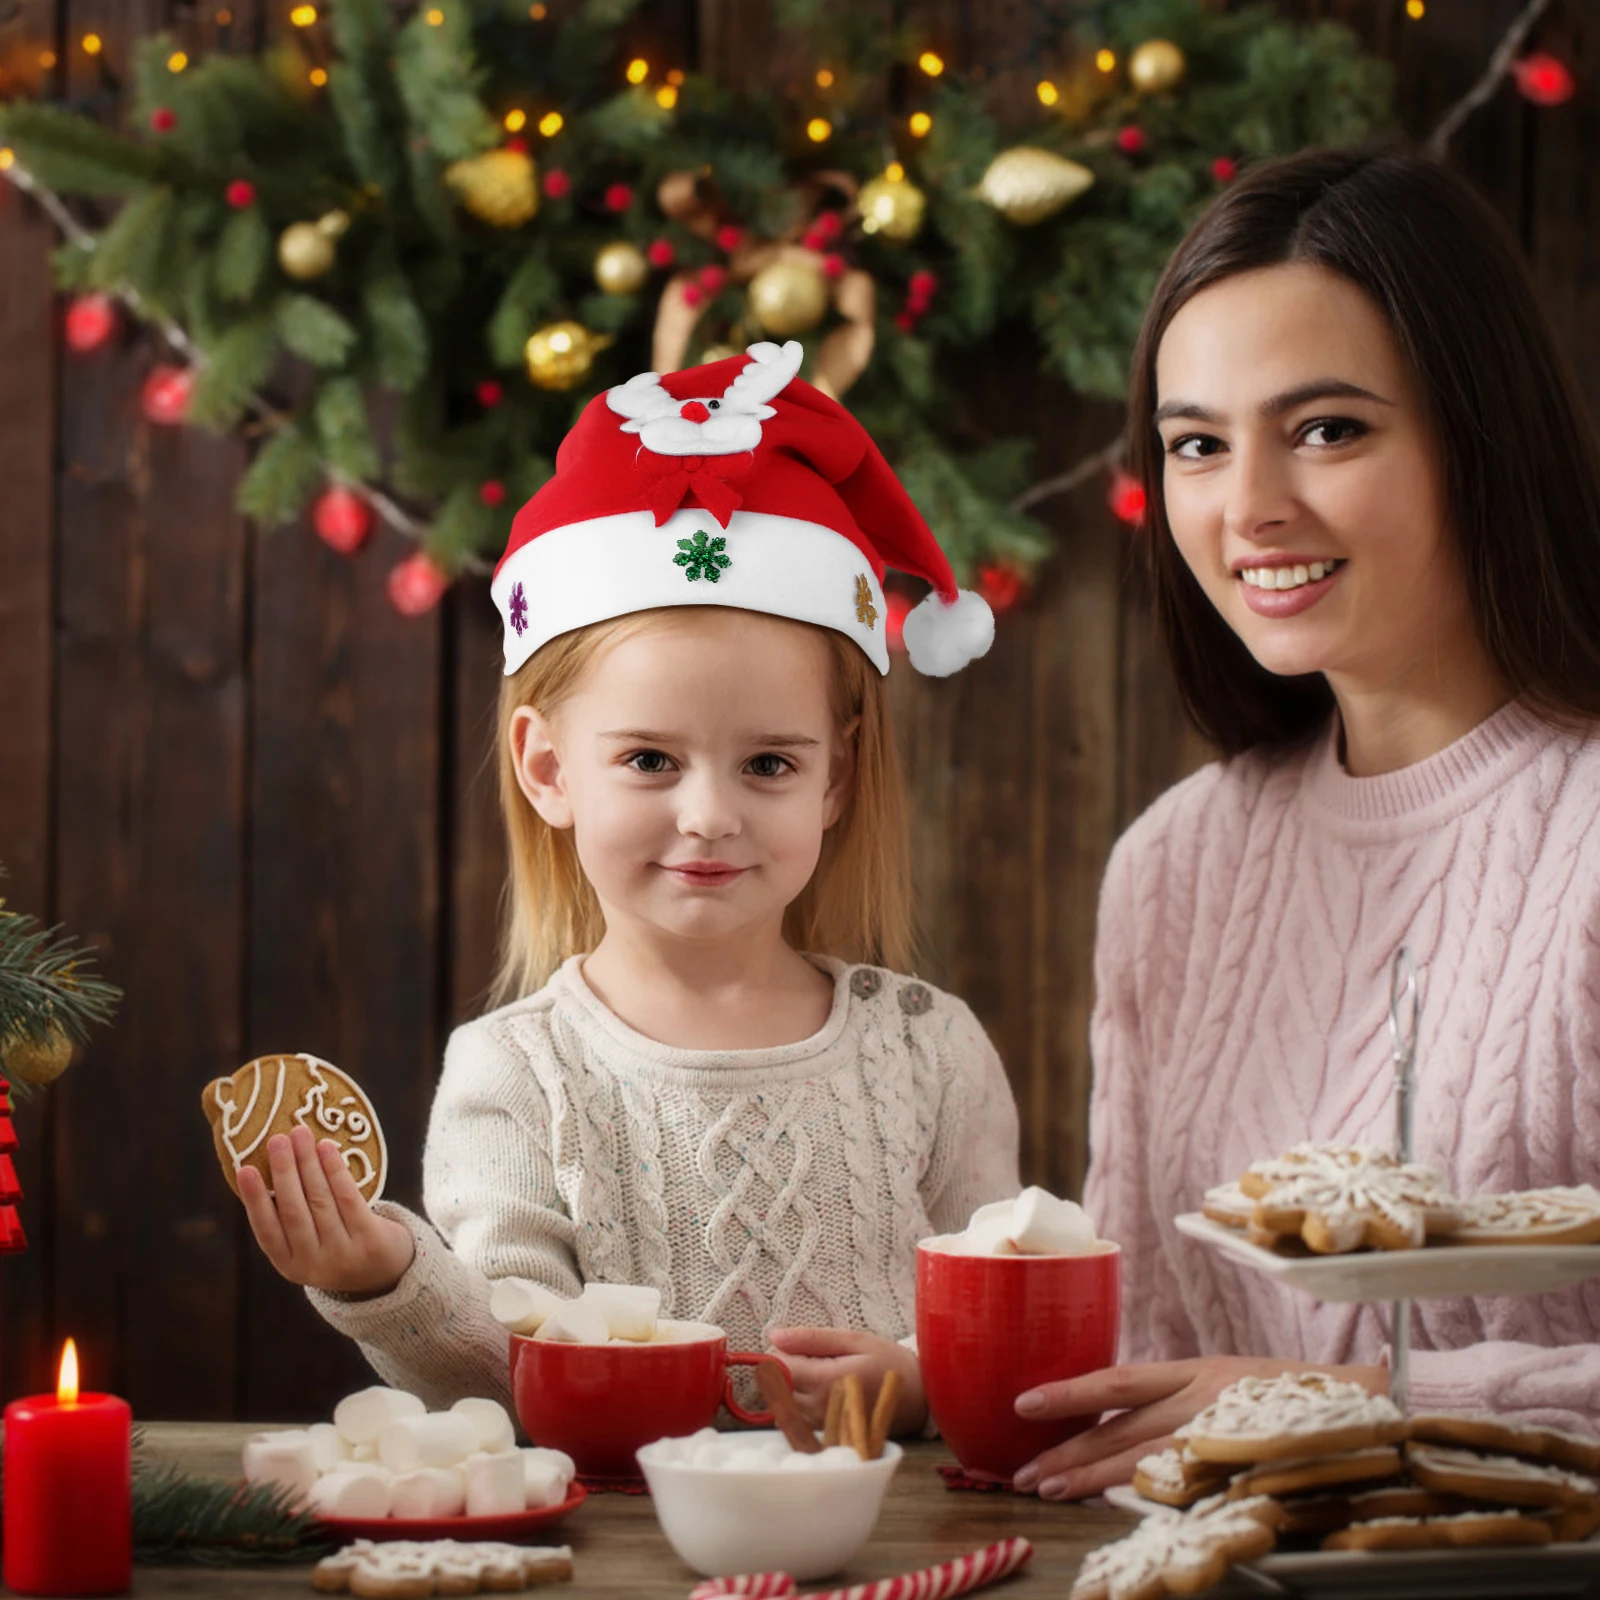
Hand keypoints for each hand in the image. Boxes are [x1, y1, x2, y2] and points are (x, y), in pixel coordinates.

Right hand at [237, 1124, 415, 1295]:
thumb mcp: (309, 1243)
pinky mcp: (370, 1240)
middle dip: (284, 1172)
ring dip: (308, 1163)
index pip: (266, 1231)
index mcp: (289, 1265)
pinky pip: (348, 1197)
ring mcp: (343, 1254)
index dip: (255, 1200)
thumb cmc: (337, 1243)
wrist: (386, 1270)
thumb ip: (289, 1216)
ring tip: (299, 1134)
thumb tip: (269, 1164)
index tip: (245, 1169)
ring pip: (320, 1200)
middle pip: (294, 1211)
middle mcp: (313, 1264)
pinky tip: (326, 1148)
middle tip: (276, 1139)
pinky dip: (335, 1170)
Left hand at [767, 1327, 926, 1436]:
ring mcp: (821, 1426)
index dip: (779, 1353)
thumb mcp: (854, 1340)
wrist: (919, 1397)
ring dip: (792, 1388)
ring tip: (823, 1376)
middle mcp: (819, 1409)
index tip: (796, 1347)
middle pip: (777, 1387)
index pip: (777, 1368)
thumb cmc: (888, 1363)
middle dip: (786, 1370)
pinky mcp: (825, 1436)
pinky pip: (797, 1420)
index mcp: (825, 1381)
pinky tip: (823, 1394)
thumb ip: (812, 1339)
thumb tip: (774, 1335)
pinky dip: (800, 1405)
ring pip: (784, 1405)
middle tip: (815, 1360)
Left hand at [1011, 1356, 1388, 1500]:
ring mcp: (1226, 1434)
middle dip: (1068, 1450)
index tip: (1025, 1402)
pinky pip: (1189, 1485)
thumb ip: (1186, 1402)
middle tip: (1022, 1471)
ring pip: (1144, 1458)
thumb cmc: (1299, 1399)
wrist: (1377, 1406)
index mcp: (1201, 1372)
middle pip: (1121, 1425)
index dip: (1071, 1391)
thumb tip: (1127, 1425)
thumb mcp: (1234, 1385)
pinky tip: (1116, 1508)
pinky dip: (1149, 1497)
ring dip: (1092, 1477)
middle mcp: (1206, 1398)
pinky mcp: (1248, 1466)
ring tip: (1049, 1490)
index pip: (1120, 1380)